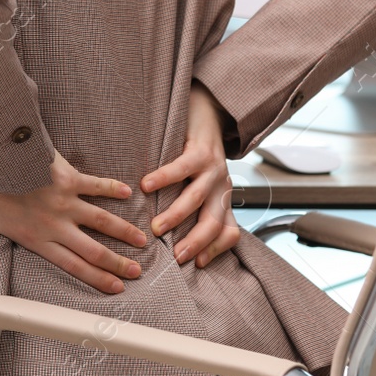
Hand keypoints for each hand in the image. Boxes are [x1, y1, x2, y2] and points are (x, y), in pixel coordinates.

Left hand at [0, 151, 147, 295]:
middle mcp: (55, 224)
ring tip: (142, 240)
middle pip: (93, 249)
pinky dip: (111, 188)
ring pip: (101, 220)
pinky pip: (95, 184)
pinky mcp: (68, 177)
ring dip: (123, 231)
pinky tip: (128, 192)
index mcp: (35, 238)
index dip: (95, 279)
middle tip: (136, 272)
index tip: (115, 288)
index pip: (72, 265)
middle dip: (117, 263)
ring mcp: (65, 200)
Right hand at [140, 80, 241, 267]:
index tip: (197, 265)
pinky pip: (182, 168)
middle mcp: (222, 187)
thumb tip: (167, 237)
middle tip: (175, 258)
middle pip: (214, 222)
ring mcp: (214, 168)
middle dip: (196, 243)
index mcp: (222, 199)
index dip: (216, 250)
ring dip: (177, 216)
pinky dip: (163, 178)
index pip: (230, 232)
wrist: (209, 110)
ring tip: (156, 228)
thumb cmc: (196, 152)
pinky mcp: (201, 149)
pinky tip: (145, 185)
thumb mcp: (200, 184)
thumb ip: (192, 207)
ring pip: (197, 199)